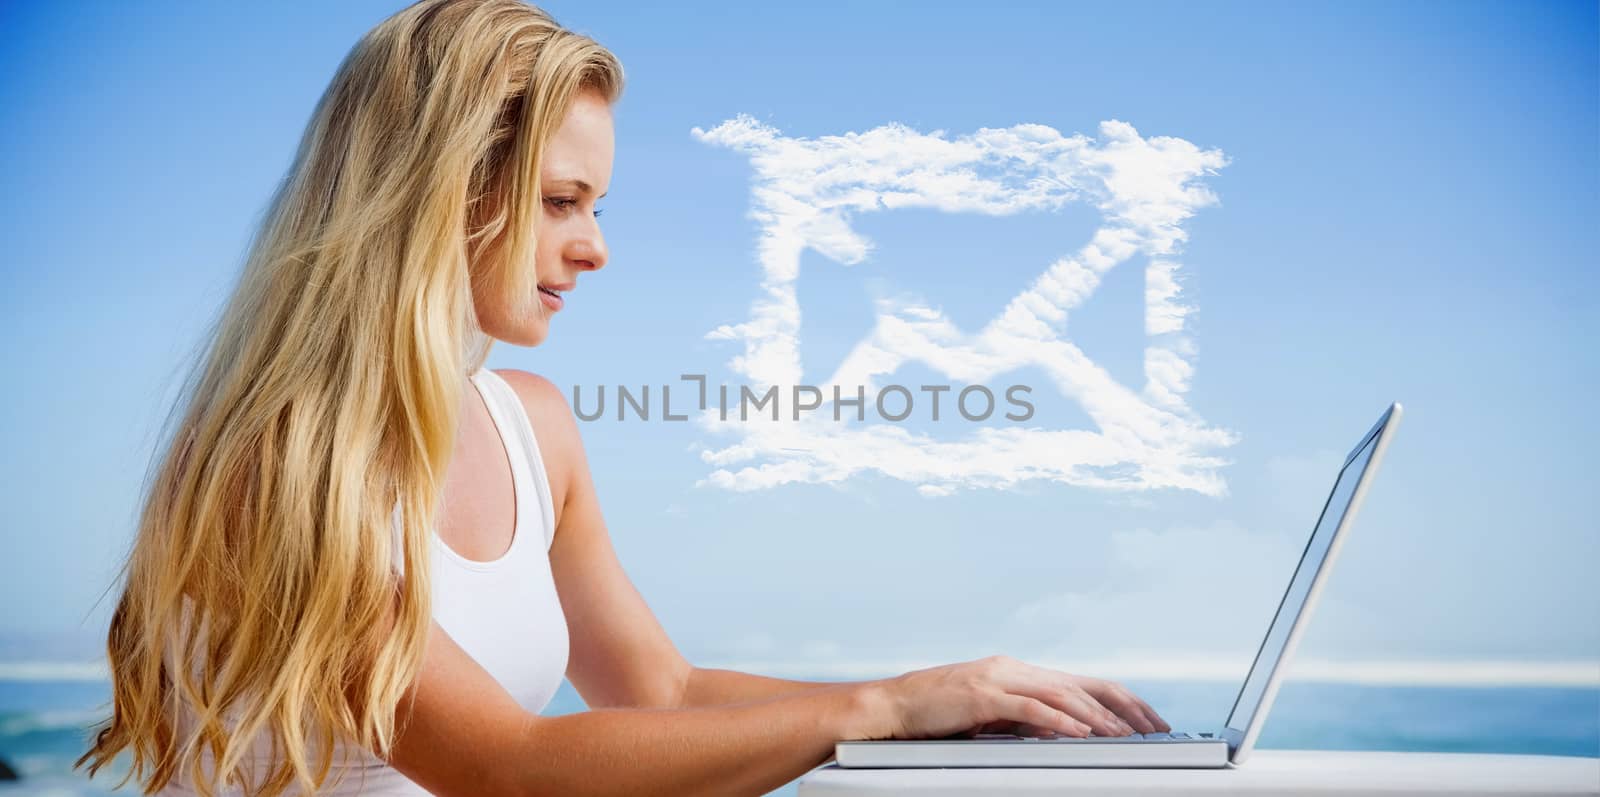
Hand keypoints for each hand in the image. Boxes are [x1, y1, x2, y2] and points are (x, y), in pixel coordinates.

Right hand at [863, 655, 1171, 740]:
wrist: (893, 707)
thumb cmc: (937, 715)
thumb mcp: (990, 717)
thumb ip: (1025, 720)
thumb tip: (1064, 733)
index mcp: (1019, 672)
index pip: (1083, 682)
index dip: (1121, 700)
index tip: (1149, 720)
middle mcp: (1014, 669)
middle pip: (1084, 683)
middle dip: (1125, 706)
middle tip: (1155, 727)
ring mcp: (998, 678)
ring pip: (1063, 693)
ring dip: (1099, 718)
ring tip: (1126, 736)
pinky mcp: (982, 695)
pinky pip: (1030, 708)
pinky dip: (1060, 720)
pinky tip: (1080, 733)